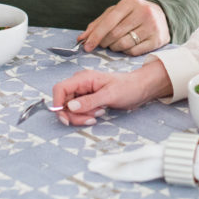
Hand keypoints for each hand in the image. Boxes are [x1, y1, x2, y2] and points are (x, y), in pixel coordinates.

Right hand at [52, 60, 172, 125]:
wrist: (140, 88)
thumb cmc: (128, 87)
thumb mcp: (110, 95)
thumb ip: (89, 101)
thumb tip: (69, 106)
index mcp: (83, 78)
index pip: (60, 89)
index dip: (58, 104)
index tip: (65, 118)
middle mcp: (80, 84)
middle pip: (64, 103)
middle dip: (74, 115)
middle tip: (91, 119)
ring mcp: (83, 93)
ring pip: (70, 109)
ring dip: (82, 116)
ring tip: (99, 114)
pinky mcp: (88, 100)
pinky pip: (79, 111)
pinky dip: (86, 116)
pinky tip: (99, 114)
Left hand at [79, 0, 169, 55]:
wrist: (162, 17)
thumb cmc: (134, 15)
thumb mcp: (117, 13)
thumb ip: (99, 23)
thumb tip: (82, 38)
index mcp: (131, 1)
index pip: (109, 21)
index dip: (96, 35)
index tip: (86, 46)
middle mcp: (143, 12)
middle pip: (115, 34)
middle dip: (104, 42)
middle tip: (102, 44)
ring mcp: (152, 26)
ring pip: (124, 44)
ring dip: (115, 48)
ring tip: (115, 44)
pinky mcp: (157, 39)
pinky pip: (134, 52)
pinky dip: (126, 52)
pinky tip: (127, 47)